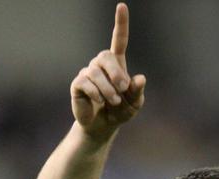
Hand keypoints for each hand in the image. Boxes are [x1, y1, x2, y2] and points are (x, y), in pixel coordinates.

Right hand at [70, 3, 145, 139]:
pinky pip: (86, 83)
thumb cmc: (120, 112)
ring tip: (113, 102)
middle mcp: (100, 65)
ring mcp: (88, 73)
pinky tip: (99, 102)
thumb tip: (140, 78)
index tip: (122, 6)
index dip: (121, 23)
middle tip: (123, 88)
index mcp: (117, 64)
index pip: (119, 40)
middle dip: (115, 72)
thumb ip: (137, 92)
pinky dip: (96, 93)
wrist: (103, 127)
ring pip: (96, 72)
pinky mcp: (78, 85)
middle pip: (105, 55)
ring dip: (108, 89)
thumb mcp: (134, 104)